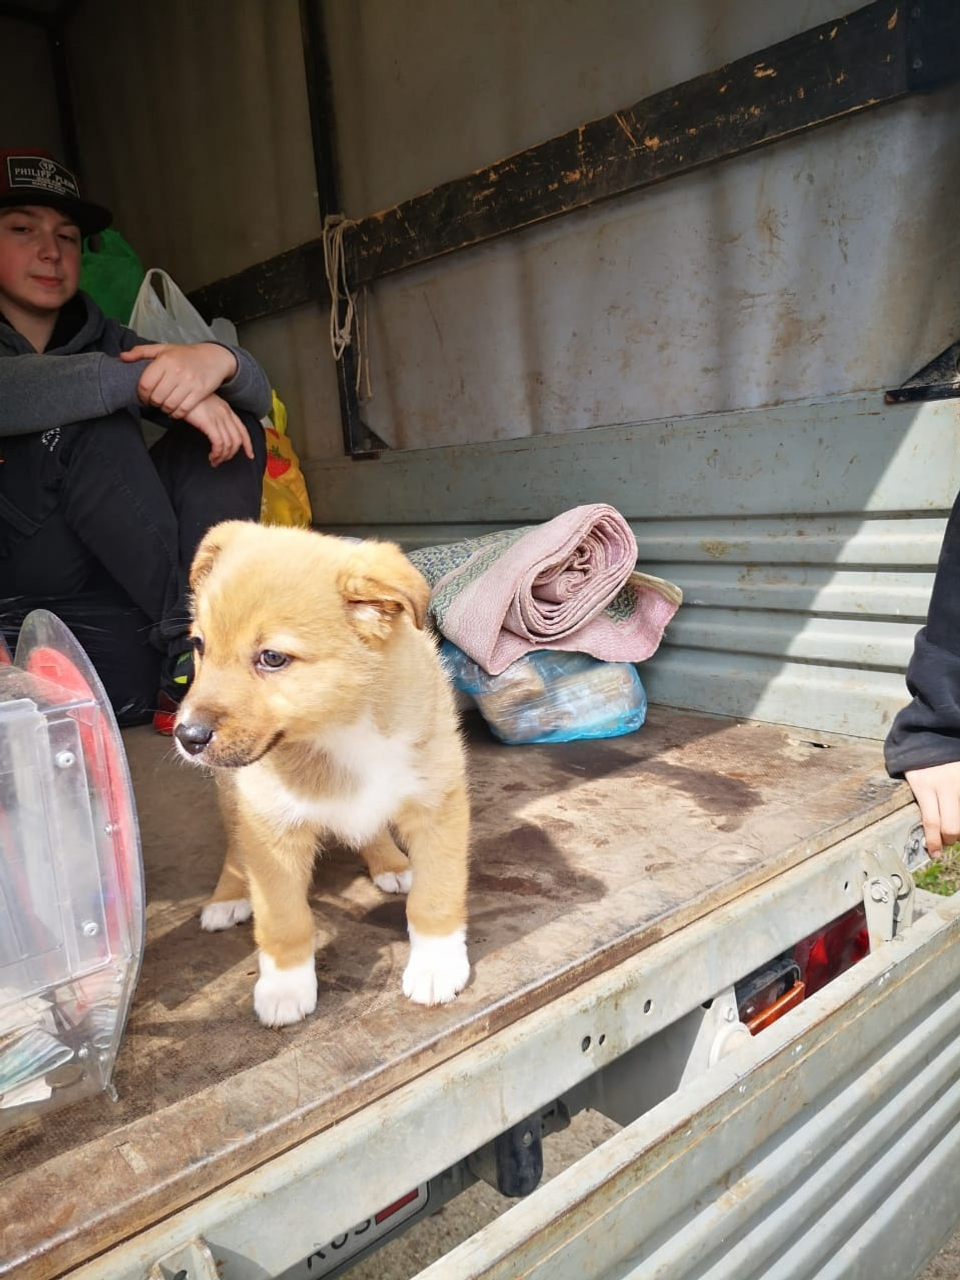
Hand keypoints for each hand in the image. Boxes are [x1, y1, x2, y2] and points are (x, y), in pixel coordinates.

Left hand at [122, 342, 237, 418]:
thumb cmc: (186, 354)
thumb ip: (141, 352)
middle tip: (155, 401)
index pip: (145, 384)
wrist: (214, 357)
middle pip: (156, 397)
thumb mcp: (163, 349)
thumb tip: (122, 357)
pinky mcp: (199, 392)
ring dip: (164, 409)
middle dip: (153, 402)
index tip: (144, 396)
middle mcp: (177, 370)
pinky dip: (176, 413)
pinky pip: (183, 410)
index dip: (142, 394)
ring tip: (165, 405)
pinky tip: (175, 409)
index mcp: (165, 360)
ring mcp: (189, 382)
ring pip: (169, 405)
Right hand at [183, 393, 254, 465]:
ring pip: (229, 444)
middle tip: (221, 461)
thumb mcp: (204, 406)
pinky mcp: (209, 423)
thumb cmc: (187, 399)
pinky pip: (219, 443)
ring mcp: (218, 417)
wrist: (178, 389)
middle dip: (231, 454)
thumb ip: (212, 417)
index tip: (249, 455)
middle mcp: (225, 413)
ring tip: (214, 461)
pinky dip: (217, 453)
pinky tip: (211, 456)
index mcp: (226, 409)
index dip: (248, 444)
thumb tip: (213, 432)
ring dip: (223, 456)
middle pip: (237, 439)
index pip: (242, 430)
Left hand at [904, 760, 959, 857]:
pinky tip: (956, 814)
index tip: (933, 854)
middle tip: (945, 840)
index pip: (931, 822)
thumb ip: (923, 802)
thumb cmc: (920, 762)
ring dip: (959, 830)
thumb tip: (930, 832)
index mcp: (924, 786)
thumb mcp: (914, 779)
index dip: (933, 843)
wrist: (934, 736)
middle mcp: (945, 785)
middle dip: (949, 840)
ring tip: (953, 829)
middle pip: (952, 827)